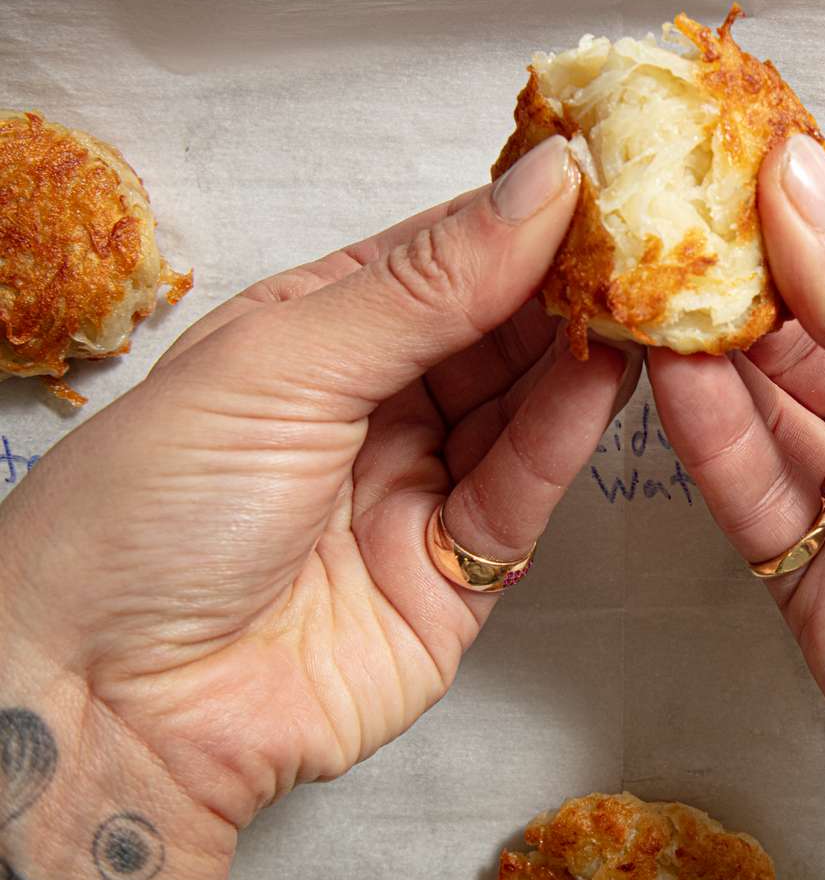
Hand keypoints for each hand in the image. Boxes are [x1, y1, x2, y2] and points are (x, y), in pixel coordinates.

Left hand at [0, 135, 636, 828]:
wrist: (116, 708)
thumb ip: (425, 286)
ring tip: (652, 288)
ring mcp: (419, 487)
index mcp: (313, 332)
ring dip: (582, 348)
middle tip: (650, 228)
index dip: (517, 214)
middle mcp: (374, 403)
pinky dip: (567, 431)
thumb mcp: (281, 366)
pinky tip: (609, 370)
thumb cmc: (151, 511)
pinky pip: (523, 488)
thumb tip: (541, 183)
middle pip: (493, 328)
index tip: (598, 171)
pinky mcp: (460, 573)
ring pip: (522, 404)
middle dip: (566, 278)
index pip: (439, 255)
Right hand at [648, 135, 824, 879]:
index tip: (728, 147)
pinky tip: (670, 371)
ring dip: (707, 343)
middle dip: (740, 268)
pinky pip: (751, 491)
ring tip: (643, 278)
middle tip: (660, 208)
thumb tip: (798, 188)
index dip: (810, 198)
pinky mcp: (816, 577)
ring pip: (767, 402)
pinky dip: (708, 433)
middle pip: (811, 323)